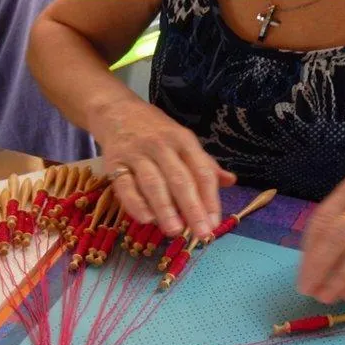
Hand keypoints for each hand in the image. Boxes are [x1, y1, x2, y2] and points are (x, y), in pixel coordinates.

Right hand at [90, 99, 235, 237]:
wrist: (117, 111)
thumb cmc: (157, 132)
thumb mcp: (183, 141)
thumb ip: (204, 164)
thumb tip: (230, 181)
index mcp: (184, 141)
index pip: (201, 171)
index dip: (210, 198)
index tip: (215, 223)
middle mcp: (161, 146)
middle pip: (180, 179)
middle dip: (192, 208)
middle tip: (201, 233)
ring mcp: (136, 153)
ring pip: (153, 183)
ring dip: (165, 208)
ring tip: (175, 231)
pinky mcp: (114, 162)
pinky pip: (125, 185)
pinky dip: (135, 203)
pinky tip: (146, 220)